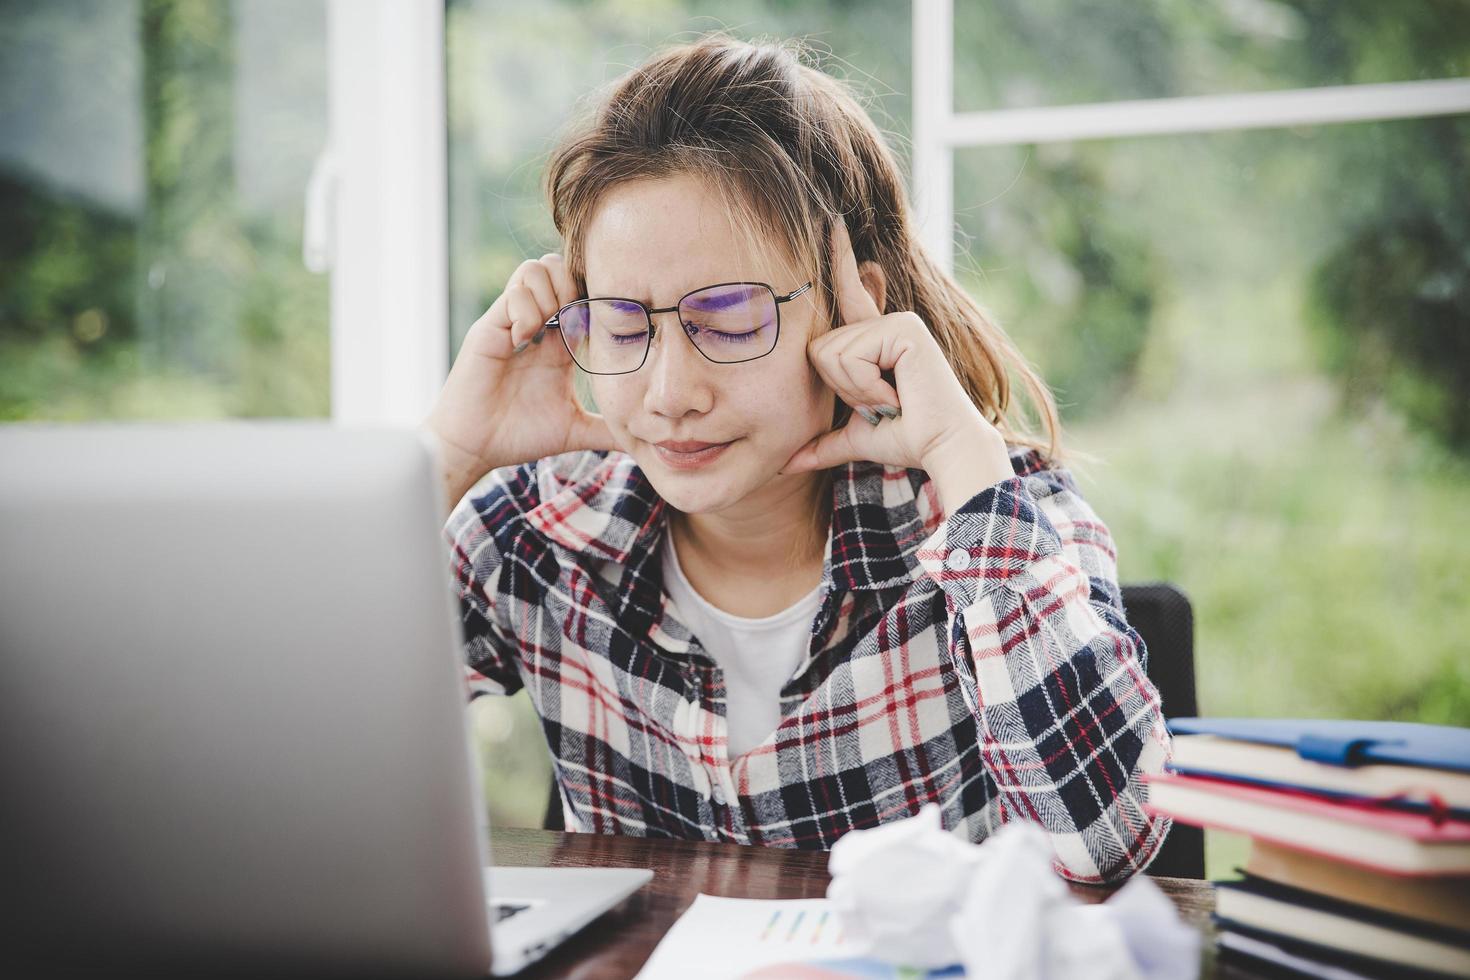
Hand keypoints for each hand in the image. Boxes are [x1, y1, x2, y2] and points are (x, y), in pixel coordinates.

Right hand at [422, 253, 618, 501]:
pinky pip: (514, 293)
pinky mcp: (490, 328)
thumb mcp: (574, 431)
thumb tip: (645, 441)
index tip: (605, 326)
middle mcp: (536, 326)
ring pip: (535, 269)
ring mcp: (511, 322)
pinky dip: (526, 309)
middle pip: (558, 268)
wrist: (474, 449)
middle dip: (574, 284)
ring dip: (550, 291)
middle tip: (576, 320)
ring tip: (551, 326)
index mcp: (558, 343)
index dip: (597, 297)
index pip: (582, 294)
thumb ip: (607, 430)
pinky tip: (526, 338)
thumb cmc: (519, 437)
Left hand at [779, 219, 1012, 504]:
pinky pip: (851, 358)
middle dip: (843, 388)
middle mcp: (888, 323)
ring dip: (855, 391)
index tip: (832, 222)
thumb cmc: (907, 439)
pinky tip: (895, 395)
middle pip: (820, 348)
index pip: (849, 296)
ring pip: (831, 354)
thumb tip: (786, 464)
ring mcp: (896, 322)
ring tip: (891, 400)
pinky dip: (865, 387)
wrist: (941, 447)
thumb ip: (822, 443)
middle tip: (882, 404)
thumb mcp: (856, 438)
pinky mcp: (902, 328)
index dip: (840, 261)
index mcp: (878, 340)